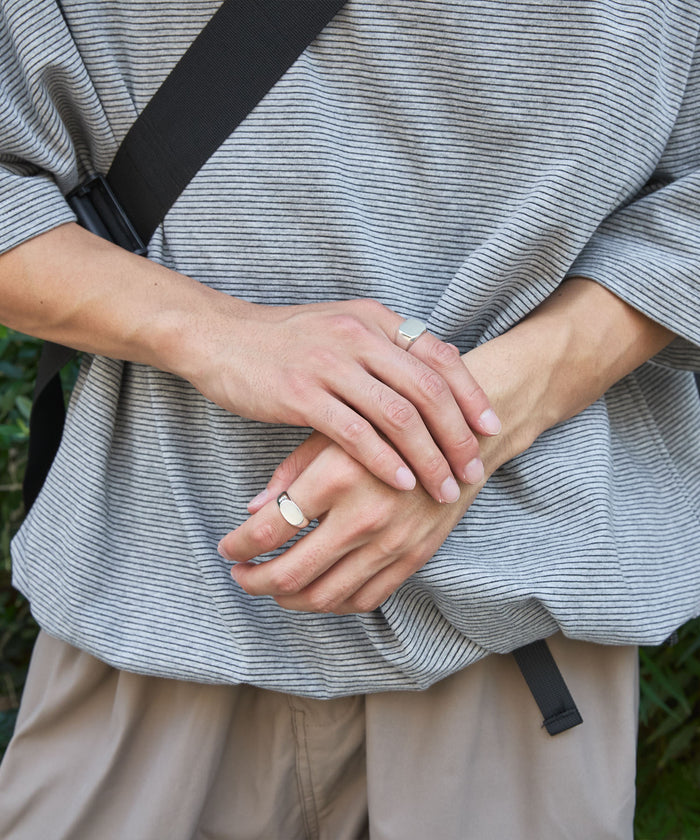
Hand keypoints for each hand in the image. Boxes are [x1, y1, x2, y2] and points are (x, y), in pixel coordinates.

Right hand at [0, 225, 499, 503]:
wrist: (219, 338)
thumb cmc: (284, 342)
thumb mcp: (341, 329)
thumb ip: (385, 347)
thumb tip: (434, 372)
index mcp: (374, 319)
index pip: (440, 357)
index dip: (471, 395)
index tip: (492, 428)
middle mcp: (359, 335)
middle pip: (428, 390)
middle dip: (458, 436)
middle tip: (473, 470)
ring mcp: (330, 363)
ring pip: (398, 415)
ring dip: (428, 457)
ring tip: (444, 488)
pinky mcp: (300, 393)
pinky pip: (355, 432)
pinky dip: (385, 460)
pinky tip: (401, 484)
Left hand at [217, 431, 481, 612]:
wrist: (461, 434)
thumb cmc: (389, 426)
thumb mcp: (335, 433)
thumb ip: (291, 472)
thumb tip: (252, 510)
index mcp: (336, 477)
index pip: (269, 529)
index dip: (238, 544)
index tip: (226, 546)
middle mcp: (363, 516)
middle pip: (290, 573)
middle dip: (253, 580)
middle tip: (239, 574)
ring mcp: (391, 542)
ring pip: (324, 595)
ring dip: (287, 598)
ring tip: (271, 587)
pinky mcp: (414, 557)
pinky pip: (364, 598)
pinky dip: (332, 603)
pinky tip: (314, 591)